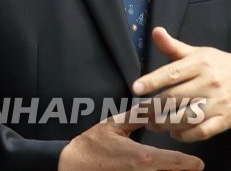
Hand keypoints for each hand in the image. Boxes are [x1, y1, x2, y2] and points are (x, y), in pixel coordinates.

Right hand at [58, 112, 203, 169]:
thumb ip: (136, 118)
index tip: (197, 162)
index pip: (176, 162)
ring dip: (166, 169)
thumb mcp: (112, 125)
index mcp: (143, 157)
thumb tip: (153, 108)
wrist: (75, 165)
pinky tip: (148, 166)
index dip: (190, 162)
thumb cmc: (91, 145)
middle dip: (178, 167)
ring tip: (169, 164)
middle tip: (184, 162)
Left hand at [132, 27, 230, 141]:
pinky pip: (203, 131)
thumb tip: (156, 31)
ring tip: (151, 123)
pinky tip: (174, 133)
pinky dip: (186, 136)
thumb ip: (173, 47)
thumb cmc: (217, 65)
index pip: (171, 73)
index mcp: (200, 64)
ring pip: (187, 117)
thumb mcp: (197, 53)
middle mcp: (209, 83)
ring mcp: (219, 103)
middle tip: (138, 112)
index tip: (136, 88)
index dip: (151, 81)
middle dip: (153, 107)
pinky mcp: (226, 120)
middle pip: (175, 97)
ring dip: (165, 123)